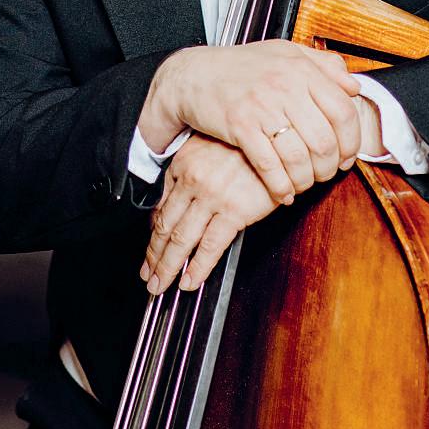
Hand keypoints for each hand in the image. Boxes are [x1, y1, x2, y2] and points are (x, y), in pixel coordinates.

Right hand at [139, 40, 361, 203]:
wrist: (194, 74)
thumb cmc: (242, 65)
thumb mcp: (286, 52)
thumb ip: (324, 65)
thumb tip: (353, 87)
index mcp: (301, 69)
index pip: (343, 111)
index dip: (351, 141)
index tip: (346, 156)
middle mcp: (285, 86)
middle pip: (324, 141)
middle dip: (328, 167)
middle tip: (325, 174)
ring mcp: (262, 106)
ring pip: (299, 157)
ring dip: (306, 180)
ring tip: (304, 183)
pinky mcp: (240, 126)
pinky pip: (270, 166)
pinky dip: (281, 186)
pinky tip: (284, 193)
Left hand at [141, 134, 277, 293]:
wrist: (279, 143)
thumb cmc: (246, 146)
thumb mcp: (208, 149)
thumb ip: (186, 175)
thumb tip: (167, 208)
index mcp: (184, 164)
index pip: (160, 208)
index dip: (152, 235)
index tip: (150, 252)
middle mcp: (193, 180)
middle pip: (165, 226)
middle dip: (154, 256)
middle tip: (148, 276)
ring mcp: (212, 197)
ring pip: (182, 239)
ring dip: (168, 267)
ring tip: (161, 285)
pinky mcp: (235, 210)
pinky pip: (210, 246)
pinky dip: (197, 268)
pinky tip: (189, 281)